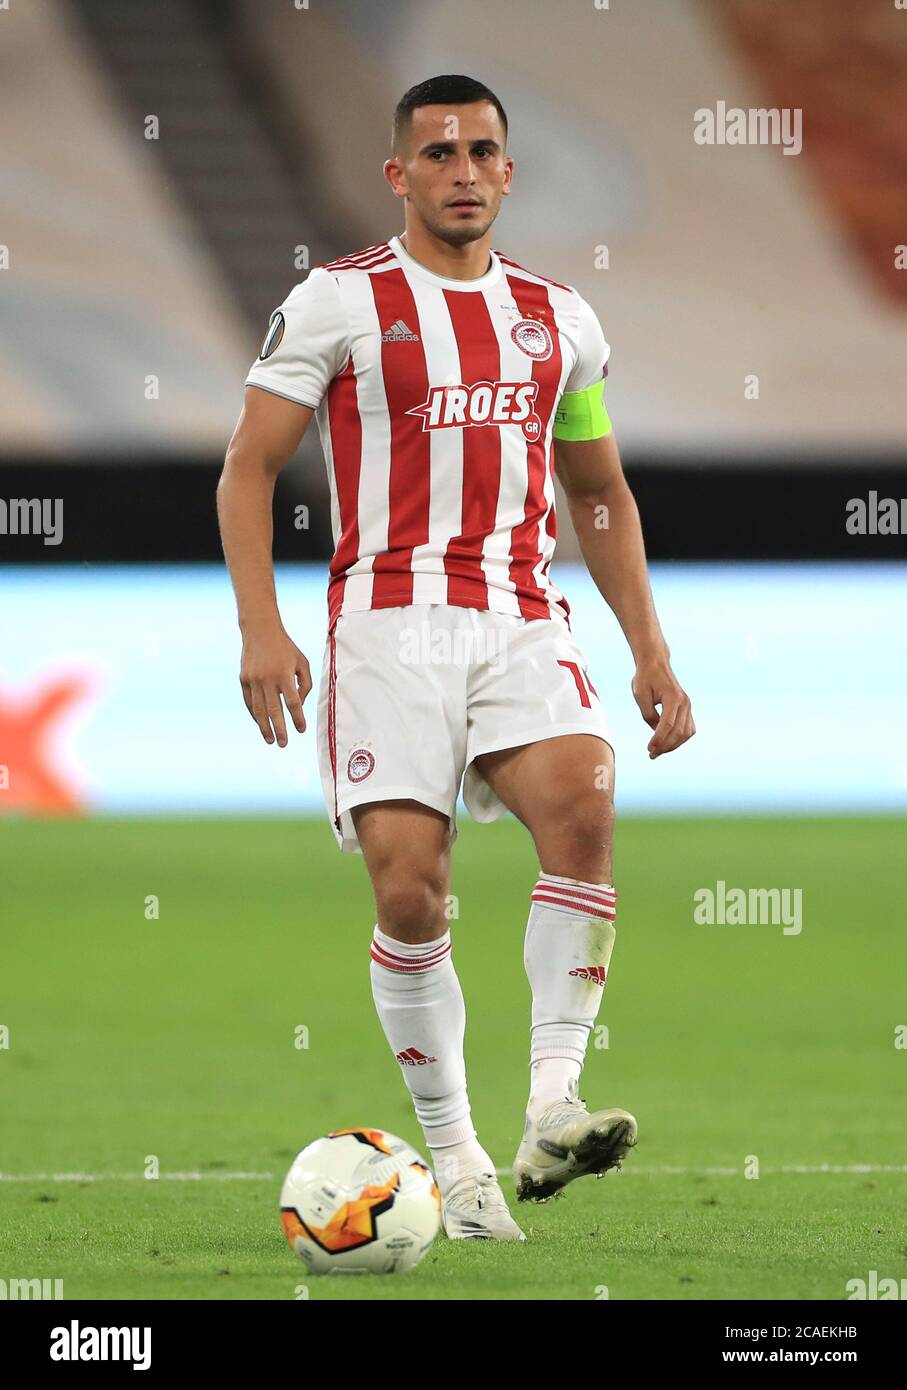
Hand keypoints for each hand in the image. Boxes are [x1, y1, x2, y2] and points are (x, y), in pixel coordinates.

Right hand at [239, 625, 311, 746]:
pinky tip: (261, 725)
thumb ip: (305, 684)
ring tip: (270, 740)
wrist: (260, 631)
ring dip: (264, 727)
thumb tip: (299, 705)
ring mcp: (253, 680)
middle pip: (274, 710)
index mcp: (284, 674)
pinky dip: (255, 715)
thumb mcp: (302, 662)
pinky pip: (250, 702)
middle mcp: (267, 678)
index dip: (298, 718)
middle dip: (279, 730)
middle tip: (283, 744)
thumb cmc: (286, 648)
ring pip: (259, 709)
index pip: (293, 702)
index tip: (301, 730)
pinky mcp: (243, 679)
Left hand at [632, 652, 694, 759]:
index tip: (649, 749)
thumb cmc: (645, 678)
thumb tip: (656, 732)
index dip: (659, 739)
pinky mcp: (687, 708)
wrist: (656, 663)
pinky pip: (688, 728)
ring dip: (673, 745)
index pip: (668, 724)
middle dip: (665, 746)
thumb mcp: (640, 695)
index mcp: (673, 697)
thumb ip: (648, 714)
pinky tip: (667, 744)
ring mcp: (688, 705)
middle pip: (678, 731)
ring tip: (658, 751)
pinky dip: (679, 738)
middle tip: (651, 754)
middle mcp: (684, 702)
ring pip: (686, 732)